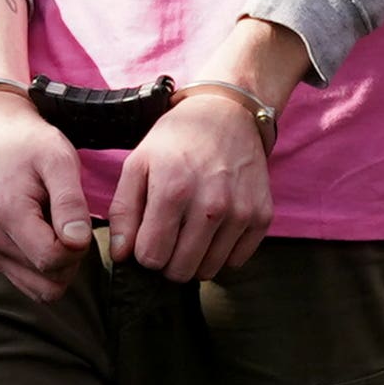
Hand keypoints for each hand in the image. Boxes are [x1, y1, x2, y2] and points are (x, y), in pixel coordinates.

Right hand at [0, 86, 96, 300]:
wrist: (7, 146)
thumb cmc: (37, 150)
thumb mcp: (61, 162)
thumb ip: (69, 202)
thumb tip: (77, 242)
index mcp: (8, 214)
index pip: (52, 258)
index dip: (78, 247)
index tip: (79, 221)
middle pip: (50, 279)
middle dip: (72, 258)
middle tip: (70, 222)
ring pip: (44, 289)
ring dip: (63, 266)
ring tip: (59, 229)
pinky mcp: (0, 259)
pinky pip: (36, 287)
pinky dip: (52, 270)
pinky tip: (51, 239)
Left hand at [108, 85, 273, 284]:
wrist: (227, 114)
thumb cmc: (177, 140)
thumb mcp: (138, 164)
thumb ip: (123, 212)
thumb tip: (122, 256)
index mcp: (173, 191)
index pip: (151, 257)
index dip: (144, 251)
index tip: (149, 234)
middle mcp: (211, 205)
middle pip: (180, 270)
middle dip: (168, 260)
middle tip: (169, 235)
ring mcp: (240, 212)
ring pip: (208, 270)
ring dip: (195, 258)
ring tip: (191, 230)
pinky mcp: (262, 216)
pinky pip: (236, 262)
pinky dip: (222, 253)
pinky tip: (214, 229)